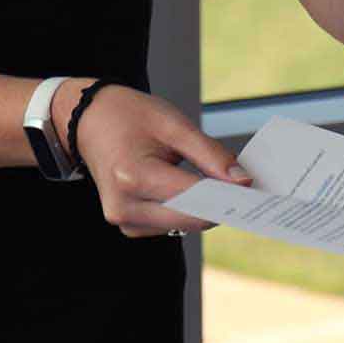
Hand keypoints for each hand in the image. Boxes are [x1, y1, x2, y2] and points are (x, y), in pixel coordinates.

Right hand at [67, 85, 250, 237]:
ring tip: (217, 183)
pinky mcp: (128, 226)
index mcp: (133, 176)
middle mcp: (124, 206)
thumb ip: (210, 154)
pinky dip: (186, 209)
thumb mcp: (174, 124)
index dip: (228, 194)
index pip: (194, 197)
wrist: (89, 121)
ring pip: (182, 224)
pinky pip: (169, 224)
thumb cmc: (128, 116)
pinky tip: (194, 190)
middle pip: (190, 217)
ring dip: (204, 208)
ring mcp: (123, 220)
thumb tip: (242, 180)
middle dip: (220, 203)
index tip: (254, 187)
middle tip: (244, 186)